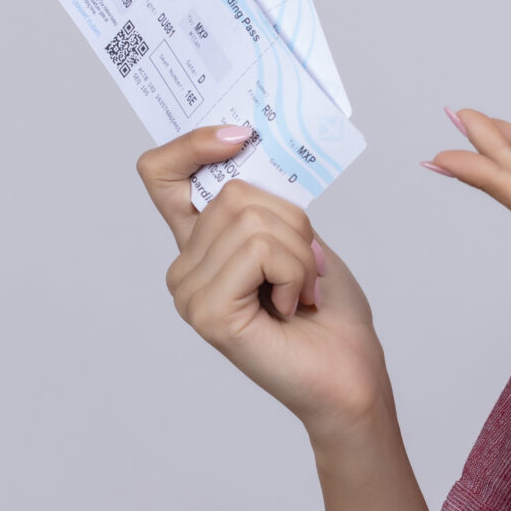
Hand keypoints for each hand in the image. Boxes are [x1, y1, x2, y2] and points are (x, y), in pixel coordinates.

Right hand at [138, 125, 389, 438]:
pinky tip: (290, 308)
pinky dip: (293, 273)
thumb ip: (264, 202)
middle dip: (291, 221)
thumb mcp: (298, 237)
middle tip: (305, 268)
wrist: (350, 376)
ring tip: (300, 292)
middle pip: (233, 192)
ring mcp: (189, 291)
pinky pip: (259, 252)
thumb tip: (249, 147)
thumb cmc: (330, 313)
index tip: (240, 134)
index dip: (192, 144)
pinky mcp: (207, 312)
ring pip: (251, 220)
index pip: (161, 174)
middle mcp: (185, 266)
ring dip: (298, 253)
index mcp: (202, 242)